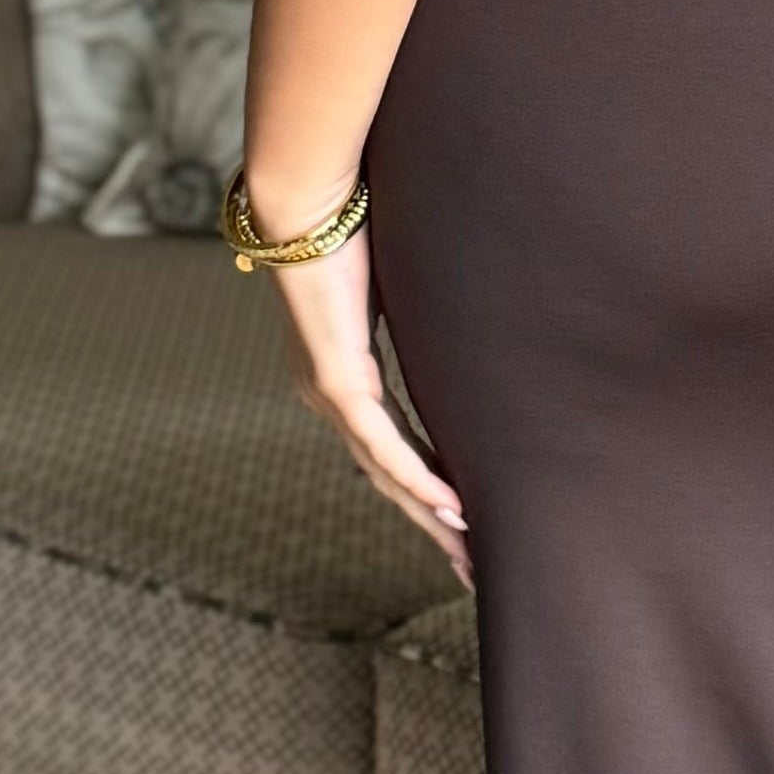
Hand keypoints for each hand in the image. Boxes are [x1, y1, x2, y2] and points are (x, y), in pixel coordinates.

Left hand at [266, 224, 468, 583]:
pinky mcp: (334, 380)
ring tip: (468, 553)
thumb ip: (421, 319)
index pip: (389, 452)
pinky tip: (451, 506)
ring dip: (429, 516)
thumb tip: (465, 323)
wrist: (304, 204)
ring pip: (384, 473)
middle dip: (430, 527)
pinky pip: (382, 444)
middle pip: (386, 479)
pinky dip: (418, 477)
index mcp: (340, 379)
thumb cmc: (348, 232)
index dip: (427, 491)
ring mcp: (327, 394)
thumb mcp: (396, 289)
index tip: (464, 523)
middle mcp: (328, 398)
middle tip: (469, 569)